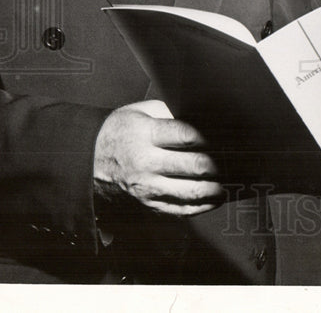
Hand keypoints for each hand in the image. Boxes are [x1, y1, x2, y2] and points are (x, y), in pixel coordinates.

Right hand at [93, 100, 223, 215]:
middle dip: (217, 164)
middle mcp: (146, 162)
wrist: (86, 160)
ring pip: (190, 192)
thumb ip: (171, 113)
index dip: (210, 137)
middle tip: (234, 161)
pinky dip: (200, 207)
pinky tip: (213, 199)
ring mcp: (146, 186)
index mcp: (145, 134)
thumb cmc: (120, 131)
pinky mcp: (146, 204)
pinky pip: (179, 210)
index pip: (186, 135)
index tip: (226, 137)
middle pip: (193, 165)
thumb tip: (202, 118)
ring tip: (228, 183)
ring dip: (215, 189)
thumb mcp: (141, 112)